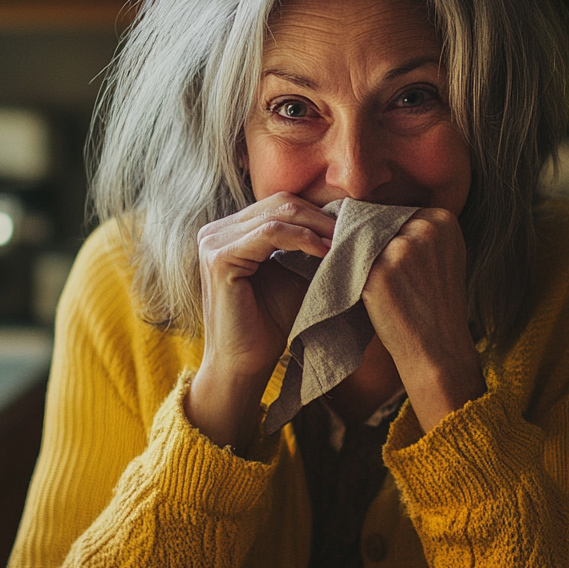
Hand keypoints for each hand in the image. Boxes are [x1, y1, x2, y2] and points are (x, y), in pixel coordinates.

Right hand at [187, 193, 335, 448]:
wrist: (245, 364)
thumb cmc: (271, 325)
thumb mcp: (294, 276)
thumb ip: (309, 248)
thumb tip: (349, 223)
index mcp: (231, 232)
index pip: (280, 206)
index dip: (318, 212)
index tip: (353, 226)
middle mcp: (216, 231)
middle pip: (280, 204)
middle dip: (321, 216)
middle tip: (355, 230)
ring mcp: (213, 242)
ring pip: (277, 215)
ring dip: (317, 227)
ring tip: (344, 241)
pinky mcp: (219, 258)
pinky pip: (269, 234)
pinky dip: (302, 239)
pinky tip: (325, 252)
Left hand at [361, 208, 485, 431]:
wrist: (437, 347)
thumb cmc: (436, 304)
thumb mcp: (442, 257)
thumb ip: (419, 232)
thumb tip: (375, 213)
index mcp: (443, 220)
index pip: (397, 213)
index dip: (385, 235)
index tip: (389, 258)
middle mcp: (425, 228)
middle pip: (377, 223)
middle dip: (369, 244)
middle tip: (373, 270)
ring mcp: (402, 248)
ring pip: (361, 241)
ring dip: (357, 259)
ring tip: (368, 281)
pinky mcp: (379, 270)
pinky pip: (351, 262)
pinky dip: (349, 274)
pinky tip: (358, 289)